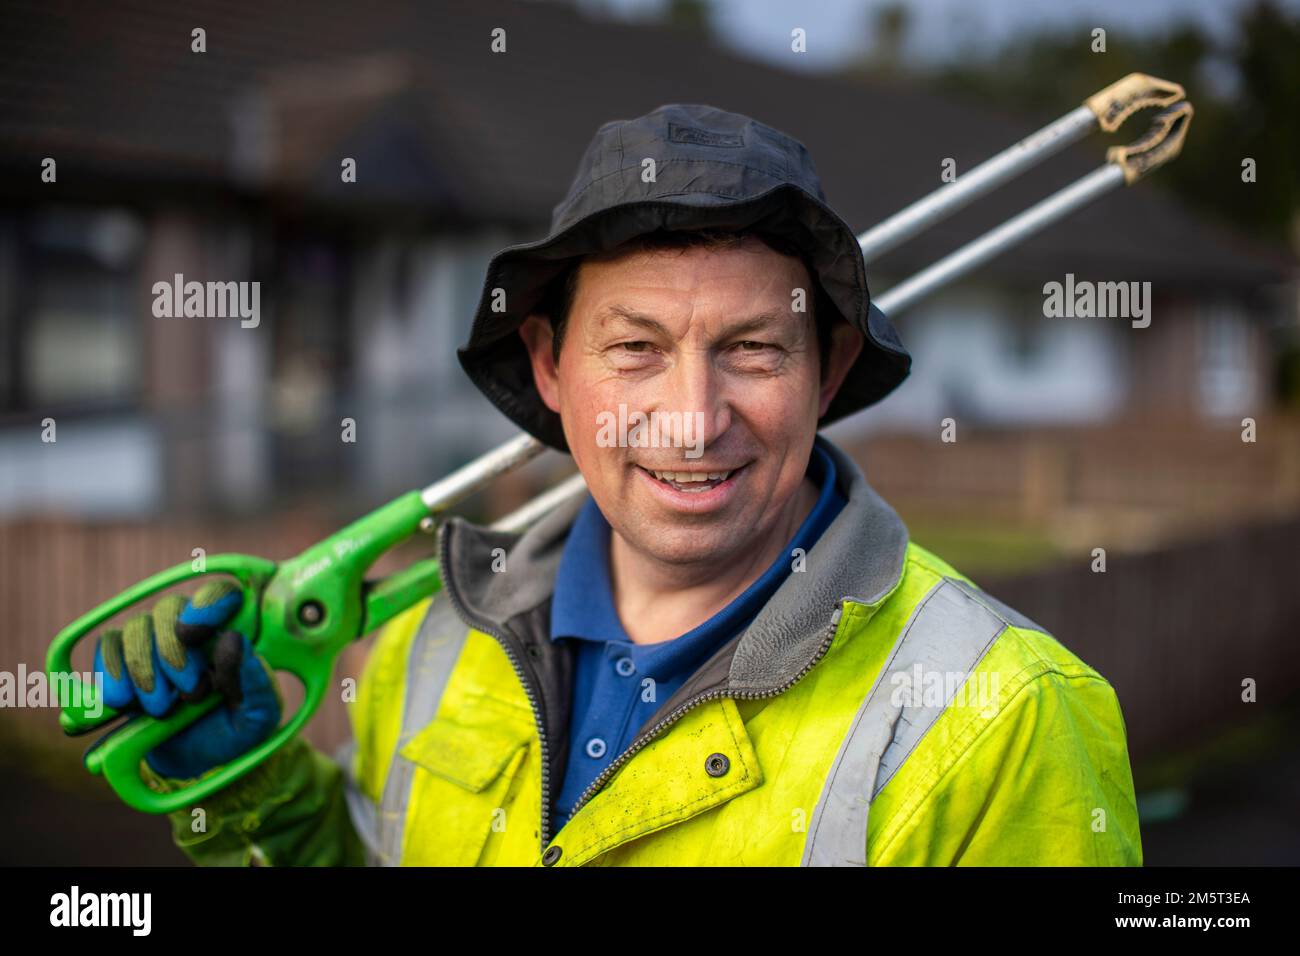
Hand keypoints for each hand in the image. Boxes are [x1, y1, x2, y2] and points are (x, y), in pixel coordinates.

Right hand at [92, 580, 281, 779]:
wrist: (198, 763)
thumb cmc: (236, 730)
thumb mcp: (259, 713)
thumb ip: (255, 679)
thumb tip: (233, 639)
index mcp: (230, 633)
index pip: (221, 594)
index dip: (206, 605)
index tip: (192, 633)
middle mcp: (191, 628)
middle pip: (169, 609)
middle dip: (172, 653)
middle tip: (189, 694)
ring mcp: (154, 641)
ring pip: (136, 628)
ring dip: (144, 670)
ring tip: (162, 709)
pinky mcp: (123, 661)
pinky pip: (108, 647)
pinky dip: (111, 672)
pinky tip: (122, 702)